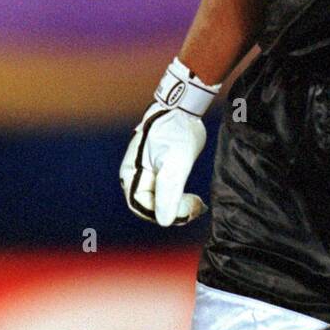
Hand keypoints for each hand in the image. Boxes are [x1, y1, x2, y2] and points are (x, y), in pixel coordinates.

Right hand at [119, 57, 219, 226]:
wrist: (184, 108)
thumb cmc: (175, 132)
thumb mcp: (174, 164)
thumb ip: (168, 192)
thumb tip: (165, 221)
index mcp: (132, 175)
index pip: (143, 205)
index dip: (165, 212)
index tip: (188, 208)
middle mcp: (136, 176)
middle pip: (151, 206)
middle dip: (172, 210)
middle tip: (196, 207)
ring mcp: (148, 172)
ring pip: (160, 200)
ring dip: (177, 206)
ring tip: (197, 204)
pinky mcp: (162, 169)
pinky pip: (167, 192)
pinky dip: (180, 199)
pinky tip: (194, 199)